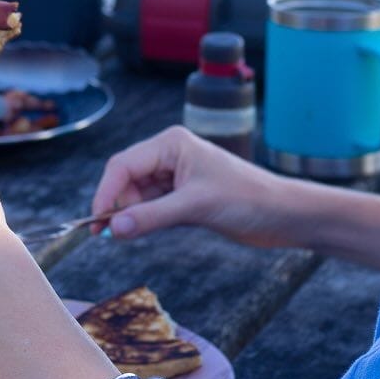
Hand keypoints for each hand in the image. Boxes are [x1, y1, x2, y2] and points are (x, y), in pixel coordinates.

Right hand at [90, 124, 291, 246]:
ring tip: (130, 235)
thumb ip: (151, 217)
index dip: (105, 193)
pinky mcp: (183, 197)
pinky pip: (151, 208)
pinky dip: (145, 220)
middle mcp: (170, 155)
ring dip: (131, 215)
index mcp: (171, 143)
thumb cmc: (247, 199)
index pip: (123, 165)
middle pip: (125, 180)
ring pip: (137, 196)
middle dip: (117, 205)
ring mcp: (176, 177)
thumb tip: (113, 228)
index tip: (96, 222)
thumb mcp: (195, 207)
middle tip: (111, 235)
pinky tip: (146, 231)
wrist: (283, 215)